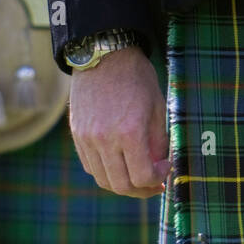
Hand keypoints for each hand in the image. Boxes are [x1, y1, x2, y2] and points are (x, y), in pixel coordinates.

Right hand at [69, 46, 168, 198]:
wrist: (104, 54)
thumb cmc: (136, 78)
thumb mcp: (157, 108)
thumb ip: (158, 143)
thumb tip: (159, 168)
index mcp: (129, 132)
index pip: (143, 177)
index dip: (158, 180)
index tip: (165, 169)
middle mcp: (105, 140)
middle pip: (122, 185)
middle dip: (142, 190)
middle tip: (154, 183)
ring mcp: (87, 139)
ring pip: (104, 180)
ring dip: (123, 184)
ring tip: (137, 177)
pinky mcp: (78, 136)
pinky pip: (91, 167)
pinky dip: (106, 172)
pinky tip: (119, 163)